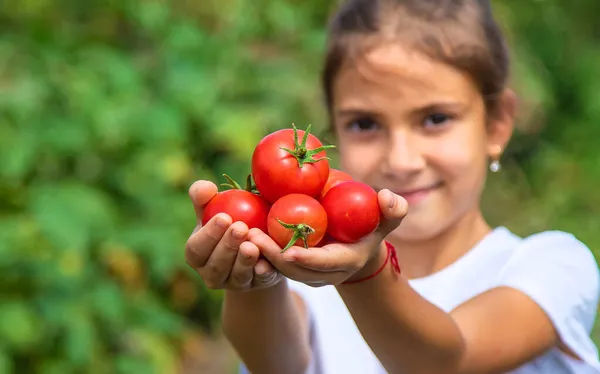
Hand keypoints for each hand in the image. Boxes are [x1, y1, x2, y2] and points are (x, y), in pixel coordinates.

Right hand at [184, 180, 281, 290]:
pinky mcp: (258, 285)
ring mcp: (235, 283)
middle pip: (216, 266)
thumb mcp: (216, 207)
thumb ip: (205, 197)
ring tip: (253, 245)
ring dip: (245, 261)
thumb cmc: (230, 218)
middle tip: (241, 228)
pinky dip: (263, 272)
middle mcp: (212, 274)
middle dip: (228, 247)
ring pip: (237, 276)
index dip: (209, 235)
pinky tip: (267, 263)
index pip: (196, 249)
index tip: (224, 217)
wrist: (257, 240)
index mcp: (197, 254)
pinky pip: (260, 281)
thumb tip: (205, 188)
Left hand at [248, 189, 407, 286]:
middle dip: (271, 256)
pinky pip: (273, 261)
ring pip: (279, 267)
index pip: (322, 264)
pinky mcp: (293, 266)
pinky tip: (240, 232)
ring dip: (259, 254)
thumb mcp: (386, 220)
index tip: (287, 251)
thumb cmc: (371, 228)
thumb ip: (393, 210)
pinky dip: (258, 250)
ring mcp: (305, 272)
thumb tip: (387, 197)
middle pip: (293, 268)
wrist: (359, 248)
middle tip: (251, 235)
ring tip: (240, 233)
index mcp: (342, 262)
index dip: (306, 258)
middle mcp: (321, 273)